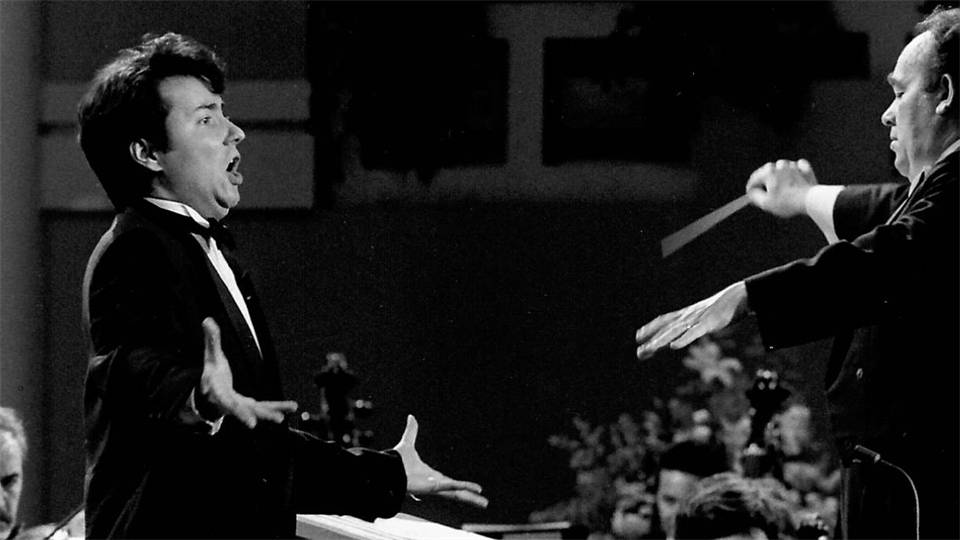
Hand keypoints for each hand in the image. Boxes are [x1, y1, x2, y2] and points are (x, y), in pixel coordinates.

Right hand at [199, 317, 297, 428]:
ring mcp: (242, 406)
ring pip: (255, 411)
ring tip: (280, 418)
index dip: (224, 402)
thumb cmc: (212, 374)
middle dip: (244, 415)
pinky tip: (292, 407)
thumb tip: (208, 320)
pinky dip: (279, 407)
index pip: (221, 397)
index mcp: (217, 390)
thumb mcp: (211, 356)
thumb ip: (212, 340)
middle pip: (237, 409)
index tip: (230, 408)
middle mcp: (229, 402)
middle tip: (252, 423)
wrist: (212, 393)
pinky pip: (266, 407)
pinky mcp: (252, 407)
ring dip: (268, 414)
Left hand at [393, 415, 488, 507]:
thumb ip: (411, 431)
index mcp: (432, 477)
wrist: (389, 469)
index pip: (449, 483)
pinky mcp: (433, 487)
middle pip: (457, 492)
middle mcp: (435, 484)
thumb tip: (411, 417)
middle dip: (470, 497)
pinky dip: (464, 487)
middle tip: (484, 502)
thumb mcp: (408, 443)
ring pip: (457, 494)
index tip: (464, 489)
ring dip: (471, 498)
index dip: (458, 487)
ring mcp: (435, 488)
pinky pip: (452, 487)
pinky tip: (476, 490)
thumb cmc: (396, 462)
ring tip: (484, 503)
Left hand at [635, 281, 749, 359]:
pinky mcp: (709, 324)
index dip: (651, 328)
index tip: (638, 336)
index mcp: (686, 314)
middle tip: (639, 352)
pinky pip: (694, 333)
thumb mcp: (704, 316)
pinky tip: (674, 347)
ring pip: (675, 332)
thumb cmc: (722, 308)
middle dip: (652, 340)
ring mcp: (697, 319)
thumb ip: (693, 325)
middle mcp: (687, 316)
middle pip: (666, 329)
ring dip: (661, 341)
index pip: (664, 320)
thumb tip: (687, 333)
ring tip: (649, 349)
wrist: (739, 296)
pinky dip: (683, 339)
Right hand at [746, 159, 817, 217]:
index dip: (751, 187)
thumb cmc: (787, 202)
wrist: (809, 200)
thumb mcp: (765, 203)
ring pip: (782, 167)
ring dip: (780, 174)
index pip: (754, 179)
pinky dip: (795, 170)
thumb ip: (754, 196)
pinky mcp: (805, 168)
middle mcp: (779, 166)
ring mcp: (793, 166)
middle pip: (767, 171)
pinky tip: (795, 175)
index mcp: (768, 173)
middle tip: (765, 190)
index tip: (750, 193)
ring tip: (781, 185)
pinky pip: (798, 165)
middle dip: (765, 180)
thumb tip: (751, 192)